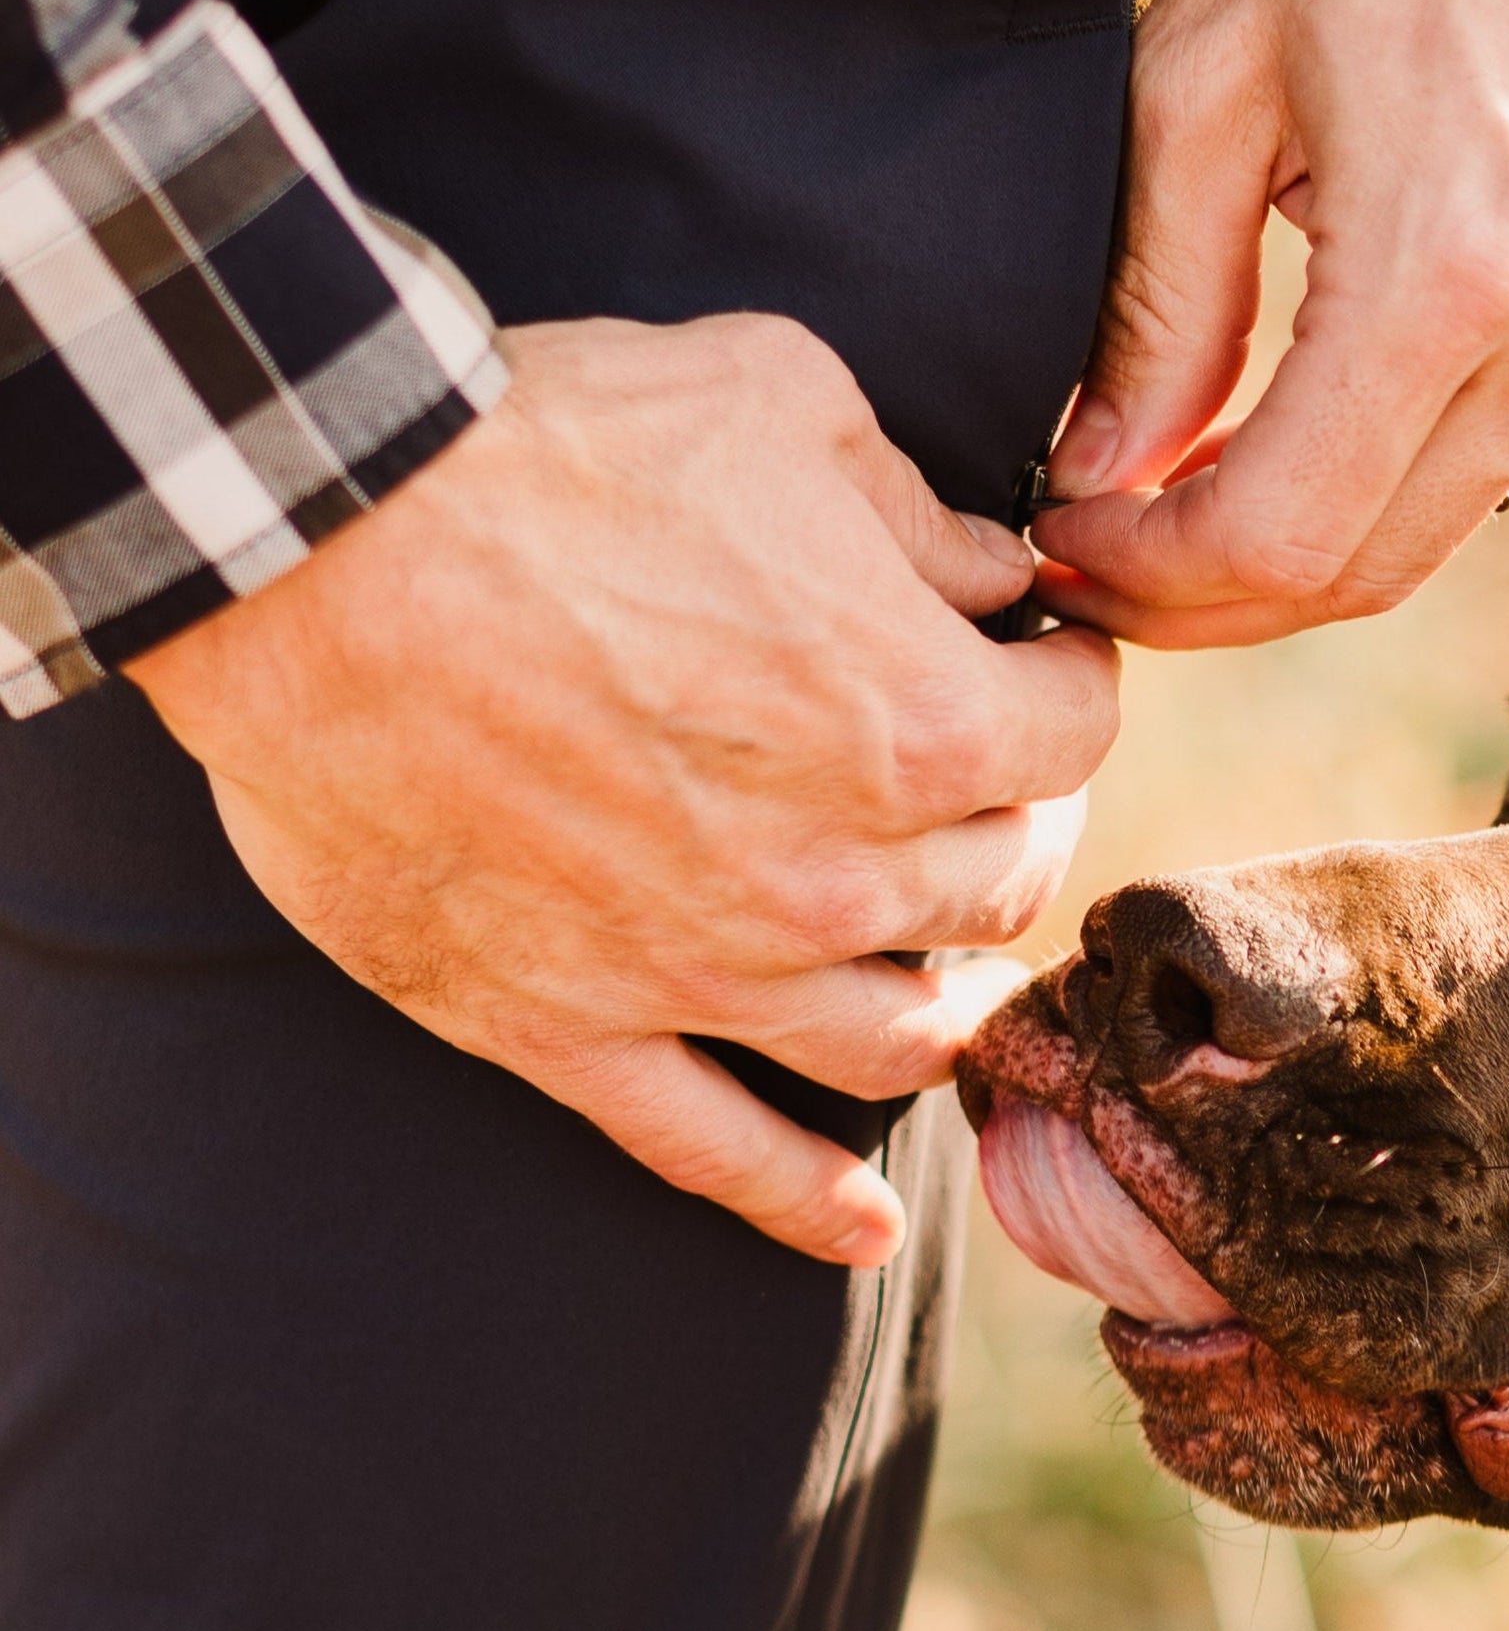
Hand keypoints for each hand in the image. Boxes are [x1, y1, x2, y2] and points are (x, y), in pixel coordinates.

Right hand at [130, 314, 1116, 1265]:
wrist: (312, 538)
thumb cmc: (551, 443)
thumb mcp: (782, 398)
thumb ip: (915, 507)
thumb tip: (993, 566)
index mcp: (918, 714)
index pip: (1074, 730)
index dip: (1072, 677)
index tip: (1044, 653)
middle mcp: (838, 868)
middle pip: (1002, 888)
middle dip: (1017, 824)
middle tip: (989, 782)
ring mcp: (706, 968)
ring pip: (896, 1038)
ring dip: (945, 1002)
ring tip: (949, 970)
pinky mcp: (572, 1027)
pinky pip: (712, 1153)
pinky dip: (803, 1207)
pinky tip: (864, 1232)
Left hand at [1034, 0, 1508, 645]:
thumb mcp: (1199, 80)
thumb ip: (1156, 307)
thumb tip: (1099, 477)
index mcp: (1448, 272)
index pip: (1284, 534)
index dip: (1153, 575)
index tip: (1061, 539)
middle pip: (1366, 572)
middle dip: (1212, 597)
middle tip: (1096, 562)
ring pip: (1434, 535)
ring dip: (1297, 552)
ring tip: (1174, 506)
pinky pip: (1498, 459)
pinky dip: (1383, 484)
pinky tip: (1292, 439)